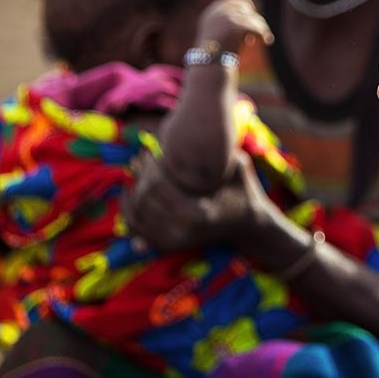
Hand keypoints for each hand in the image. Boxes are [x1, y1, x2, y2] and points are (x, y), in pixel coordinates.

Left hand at [123, 151, 267, 251]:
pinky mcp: (168, 246)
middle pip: (144, 199)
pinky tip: (131, 194)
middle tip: (141, 158)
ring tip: (135, 172)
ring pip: (135, 215)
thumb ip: (223, 151)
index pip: (157, 186)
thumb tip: (198, 132)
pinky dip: (128, 212)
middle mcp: (182, 231)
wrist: (250, 226)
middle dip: (139, 175)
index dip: (148, 166)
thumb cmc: (244, 191)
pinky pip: (136, 230)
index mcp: (197, 213)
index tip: (149, 151)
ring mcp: (174, 242)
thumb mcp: (239, 166)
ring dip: (130, 191)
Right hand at [196, 0, 273, 53]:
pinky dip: (263, 33)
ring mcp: (224, 18)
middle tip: (258, 31)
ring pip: (252, 18)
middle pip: (244, 6)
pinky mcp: (234, 26)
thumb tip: (252, 16)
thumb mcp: (219, 36)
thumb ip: (230, 24)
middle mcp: (216, 13)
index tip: (253, 13)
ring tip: (262, 39)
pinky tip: (267, 40)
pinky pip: (255, 26)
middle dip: (253, 18)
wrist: (209, 69)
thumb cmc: (216, 57)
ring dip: (260, 28)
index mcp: (211, 14)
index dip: (244, 4)